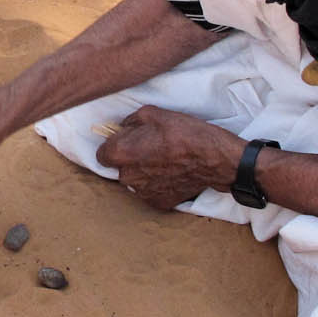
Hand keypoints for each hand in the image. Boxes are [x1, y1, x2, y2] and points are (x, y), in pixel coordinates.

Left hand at [94, 106, 244, 208]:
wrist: (216, 160)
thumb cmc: (185, 134)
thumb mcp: (153, 114)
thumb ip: (130, 121)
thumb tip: (123, 128)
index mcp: (122, 155)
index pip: (102, 155)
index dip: (113, 147)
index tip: (126, 142)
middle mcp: (128, 177)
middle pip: (119, 169)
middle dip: (129, 160)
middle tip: (150, 150)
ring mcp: (143, 193)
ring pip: (135, 182)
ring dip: (143, 173)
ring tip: (163, 161)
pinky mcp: (158, 203)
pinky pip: (150, 192)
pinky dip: (157, 184)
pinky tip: (171, 174)